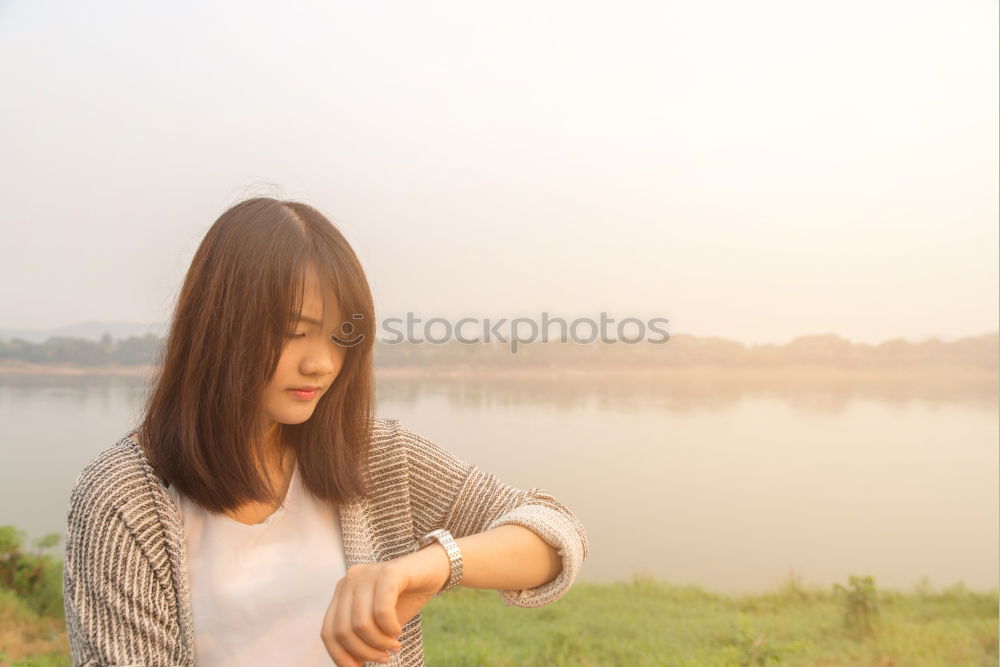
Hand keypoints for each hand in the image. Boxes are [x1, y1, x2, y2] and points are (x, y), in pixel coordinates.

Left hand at [320, 545, 450, 665]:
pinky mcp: (389, 572)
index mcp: (342, 592)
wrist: (433, 569)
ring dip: (379, 643)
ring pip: (361, 623)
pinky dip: (389, 628)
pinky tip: (398, 631)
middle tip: (384, 657)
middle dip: (364, 652)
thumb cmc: (404, 598)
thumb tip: (351, 665)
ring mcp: (368, 574)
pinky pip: (382, 610)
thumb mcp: (378, 622)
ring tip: (394, 646)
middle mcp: (350, 580)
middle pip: (343, 630)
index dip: (340, 656)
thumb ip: (362, 637)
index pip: (328, 631)